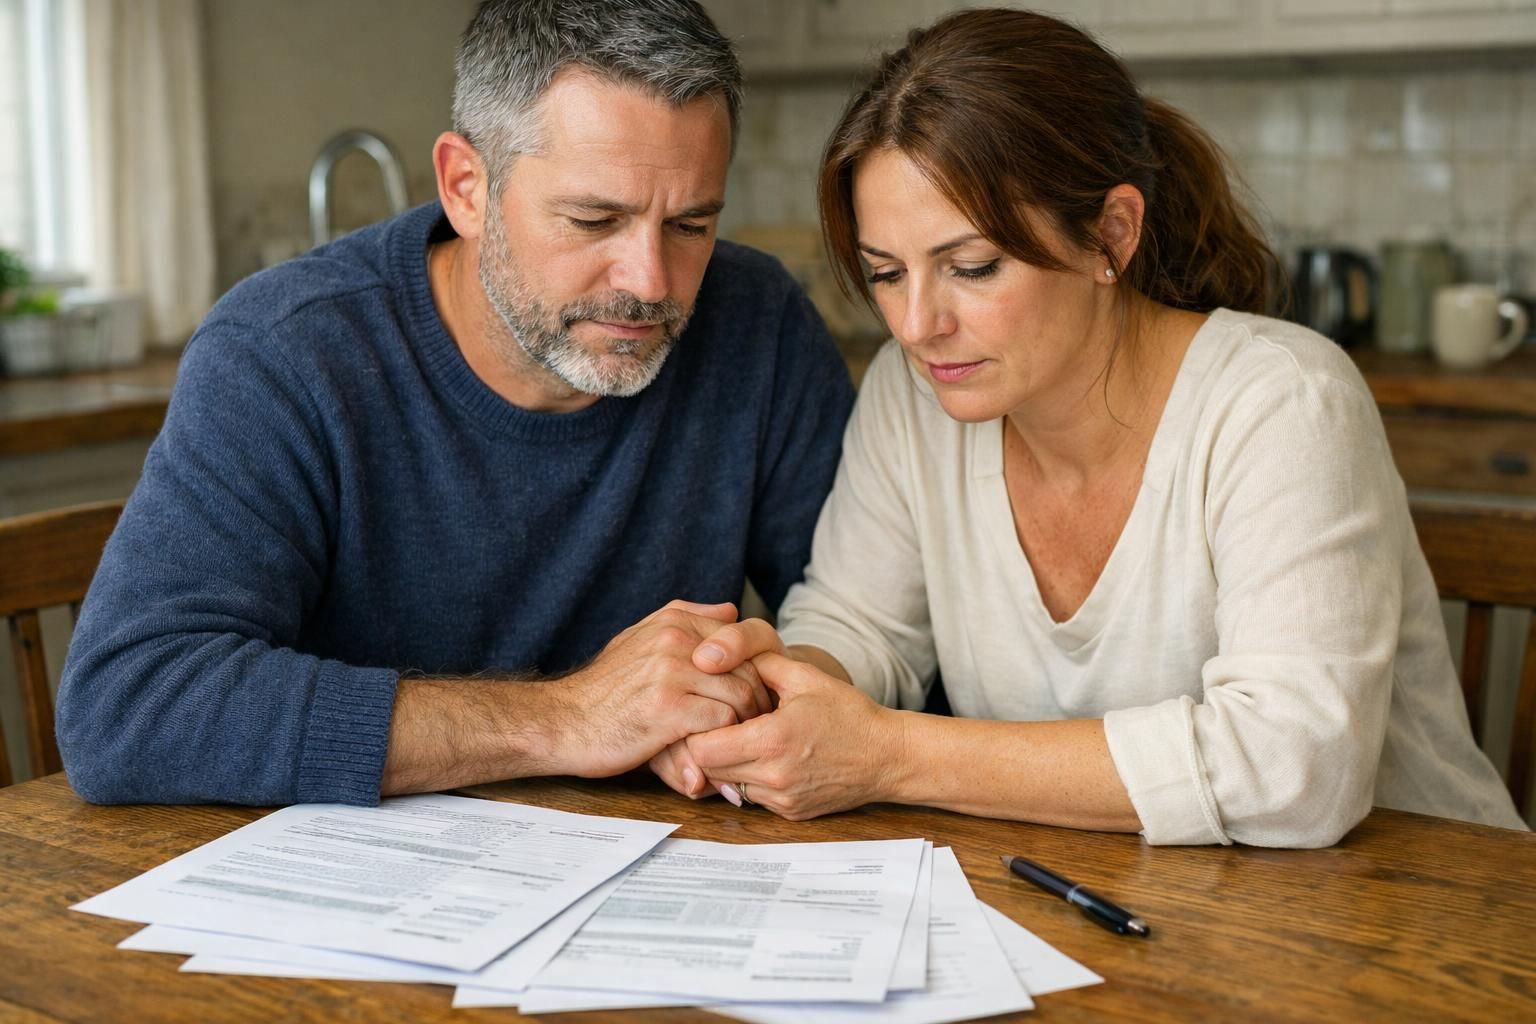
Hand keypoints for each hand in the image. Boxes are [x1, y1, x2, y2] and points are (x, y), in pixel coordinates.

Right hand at [554, 600, 770, 780]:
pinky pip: (721, 723)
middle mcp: (676, 639)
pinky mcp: (667, 709)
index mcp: (675, 621)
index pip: (745, 641)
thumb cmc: (604, 689)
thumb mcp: (639, 639)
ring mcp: (671, 672)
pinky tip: (718, 756)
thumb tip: (730, 609)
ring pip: (741, 696)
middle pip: (749, 669)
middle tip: (761, 730)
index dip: (760, 675)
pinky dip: (725, 743)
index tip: (760, 701)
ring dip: (747, 727)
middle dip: (760, 703)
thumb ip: (685, 619)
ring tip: (743, 746)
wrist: (563, 722)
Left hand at [685, 651, 902, 819]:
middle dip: (708, 748)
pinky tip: (766, 758)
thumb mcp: (806, 677)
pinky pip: (752, 797)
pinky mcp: (789, 812)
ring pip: (728, 787)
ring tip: (743, 741)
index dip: (698, 731)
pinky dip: (750, 779)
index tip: (709, 714)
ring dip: (728, 766)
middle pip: (709, 770)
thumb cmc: (849, 714)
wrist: (888, 757)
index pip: (703, 749)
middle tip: (718, 726)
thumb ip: (760, 662)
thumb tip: (720, 652)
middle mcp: (773, 776)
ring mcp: (781, 799)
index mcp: (772, 740)